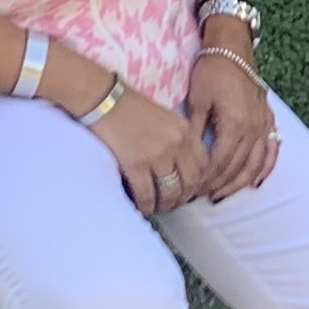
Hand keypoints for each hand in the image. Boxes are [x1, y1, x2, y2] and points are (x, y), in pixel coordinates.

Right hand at [86, 85, 205, 217]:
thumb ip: (178, 139)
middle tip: (174, 203)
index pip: (203, 165)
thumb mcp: (166, 119)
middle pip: (190, 182)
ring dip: (165, 205)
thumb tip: (180, 168)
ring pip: (170, 192)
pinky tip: (142, 208)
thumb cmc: (131, 108)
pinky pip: (147, 195)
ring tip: (158, 208)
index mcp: (186, 131)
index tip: (188, 190)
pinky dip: (146, 206)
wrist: (104, 100)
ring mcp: (158, 155)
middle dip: (183, 198)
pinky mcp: (136, 164)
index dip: (197, 183)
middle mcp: (177, 144)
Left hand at [183, 47, 280, 197]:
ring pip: (255, 164)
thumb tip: (185, 157)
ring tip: (222, 195)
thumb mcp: (196, 100)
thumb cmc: (211, 71)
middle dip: (220, 185)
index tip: (192, 190)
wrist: (233, 49)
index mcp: (234, 124)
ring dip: (239, 183)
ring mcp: (264, 125)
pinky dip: (265, 168)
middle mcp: (253, 129)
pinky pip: (272, 151)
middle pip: (238, 167)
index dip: (206, 179)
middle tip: (202, 197)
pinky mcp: (268, 120)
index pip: (220, 162)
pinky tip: (256, 182)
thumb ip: (194, 130)